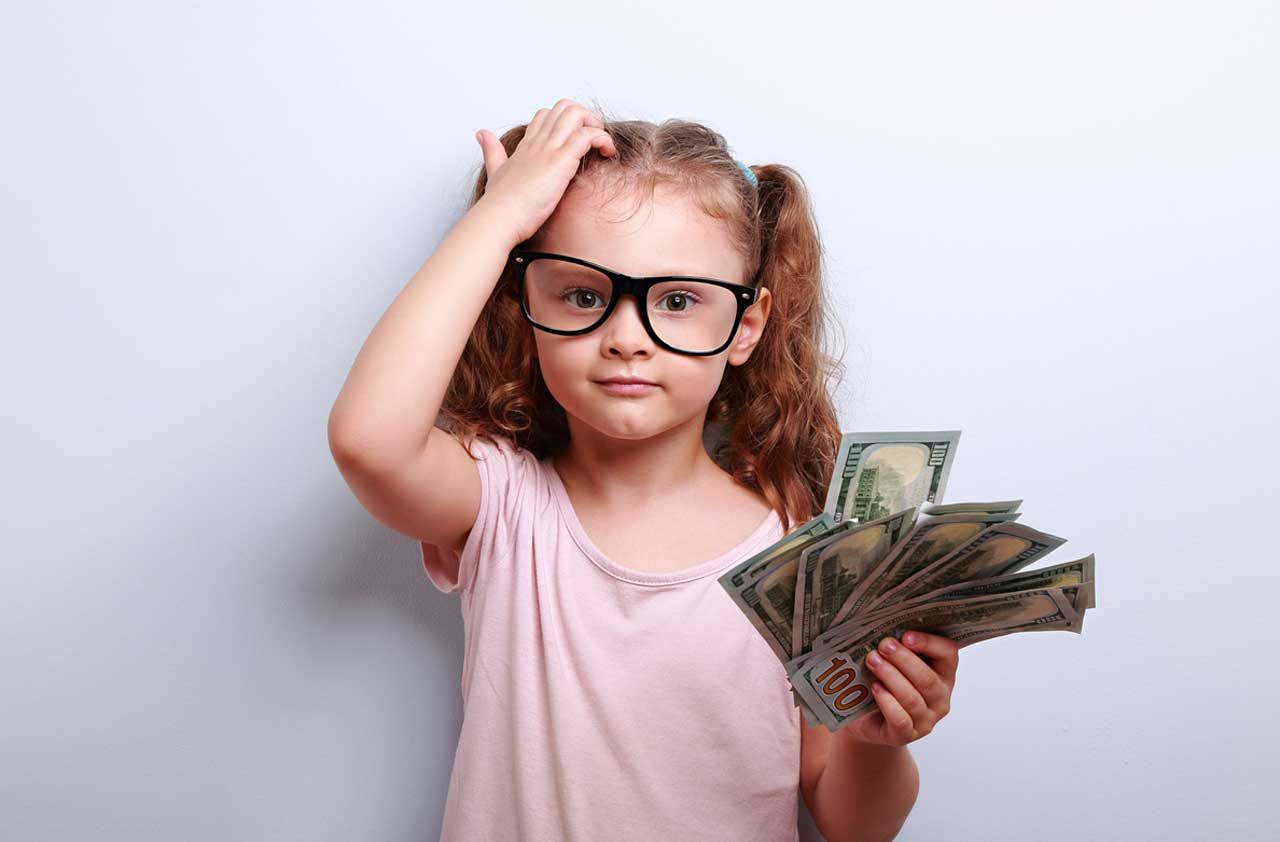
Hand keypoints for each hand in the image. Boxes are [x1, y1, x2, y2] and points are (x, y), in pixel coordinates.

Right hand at [474, 98, 617, 242]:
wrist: (499, 218)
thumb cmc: (500, 204)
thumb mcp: (495, 171)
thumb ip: (492, 151)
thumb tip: (482, 134)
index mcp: (527, 145)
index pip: (547, 116)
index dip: (565, 122)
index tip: (576, 142)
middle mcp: (538, 142)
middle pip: (564, 108)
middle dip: (585, 118)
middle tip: (594, 141)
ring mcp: (549, 149)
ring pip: (576, 114)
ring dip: (596, 125)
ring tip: (602, 146)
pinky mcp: (560, 161)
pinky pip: (588, 136)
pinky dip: (602, 139)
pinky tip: (606, 154)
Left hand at [837, 630, 958, 747]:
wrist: (865, 719)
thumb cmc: (883, 683)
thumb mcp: (894, 663)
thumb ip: (898, 648)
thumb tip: (888, 629)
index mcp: (943, 675)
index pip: (948, 655)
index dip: (930, 643)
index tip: (906, 635)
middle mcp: (940, 699)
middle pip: (928, 679)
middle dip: (904, 659)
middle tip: (884, 645)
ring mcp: (925, 721)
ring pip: (912, 699)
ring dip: (891, 676)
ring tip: (872, 660)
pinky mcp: (905, 736)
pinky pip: (900, 720)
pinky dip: (887, 702)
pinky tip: (875, 687)